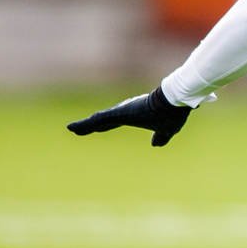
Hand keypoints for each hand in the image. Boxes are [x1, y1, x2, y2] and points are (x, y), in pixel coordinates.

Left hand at [68, 87, 190, 146]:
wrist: (174, 103)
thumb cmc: (172, 113)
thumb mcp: (167, 129)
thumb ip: (161, 137)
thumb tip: (156, 145)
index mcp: (135, 116)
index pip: (115, 122)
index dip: (104, 126)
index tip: (95, 129)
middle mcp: (125, 112)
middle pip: (103, 121)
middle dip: (89, 126)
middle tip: (75, 129)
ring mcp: (121, 111)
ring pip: (98, 121)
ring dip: (84, 126)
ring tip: (71, 129)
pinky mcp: (118, 113)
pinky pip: (97, 120)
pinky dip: (84, 126)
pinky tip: (72, 129)